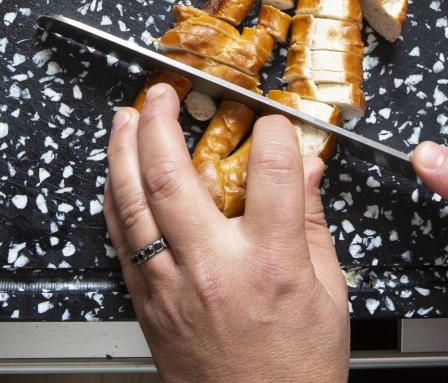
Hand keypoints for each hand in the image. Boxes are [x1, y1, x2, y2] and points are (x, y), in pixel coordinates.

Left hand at [104, 83, 348, 382]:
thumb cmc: (295, 369)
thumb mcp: (329, 292)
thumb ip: (314, 222)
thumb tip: (309, 169)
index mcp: (272, 261)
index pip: (271, 169)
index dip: (275, 132)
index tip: (274, 124)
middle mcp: (215, 267)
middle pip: (176, 175)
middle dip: (160, 123)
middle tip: (160, 94)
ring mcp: (173, 285)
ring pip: (135, 203)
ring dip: (124, 152)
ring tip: (124, 119)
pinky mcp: (148, 303)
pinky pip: (122, 240)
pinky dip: (116, 199)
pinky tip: (117, 176)